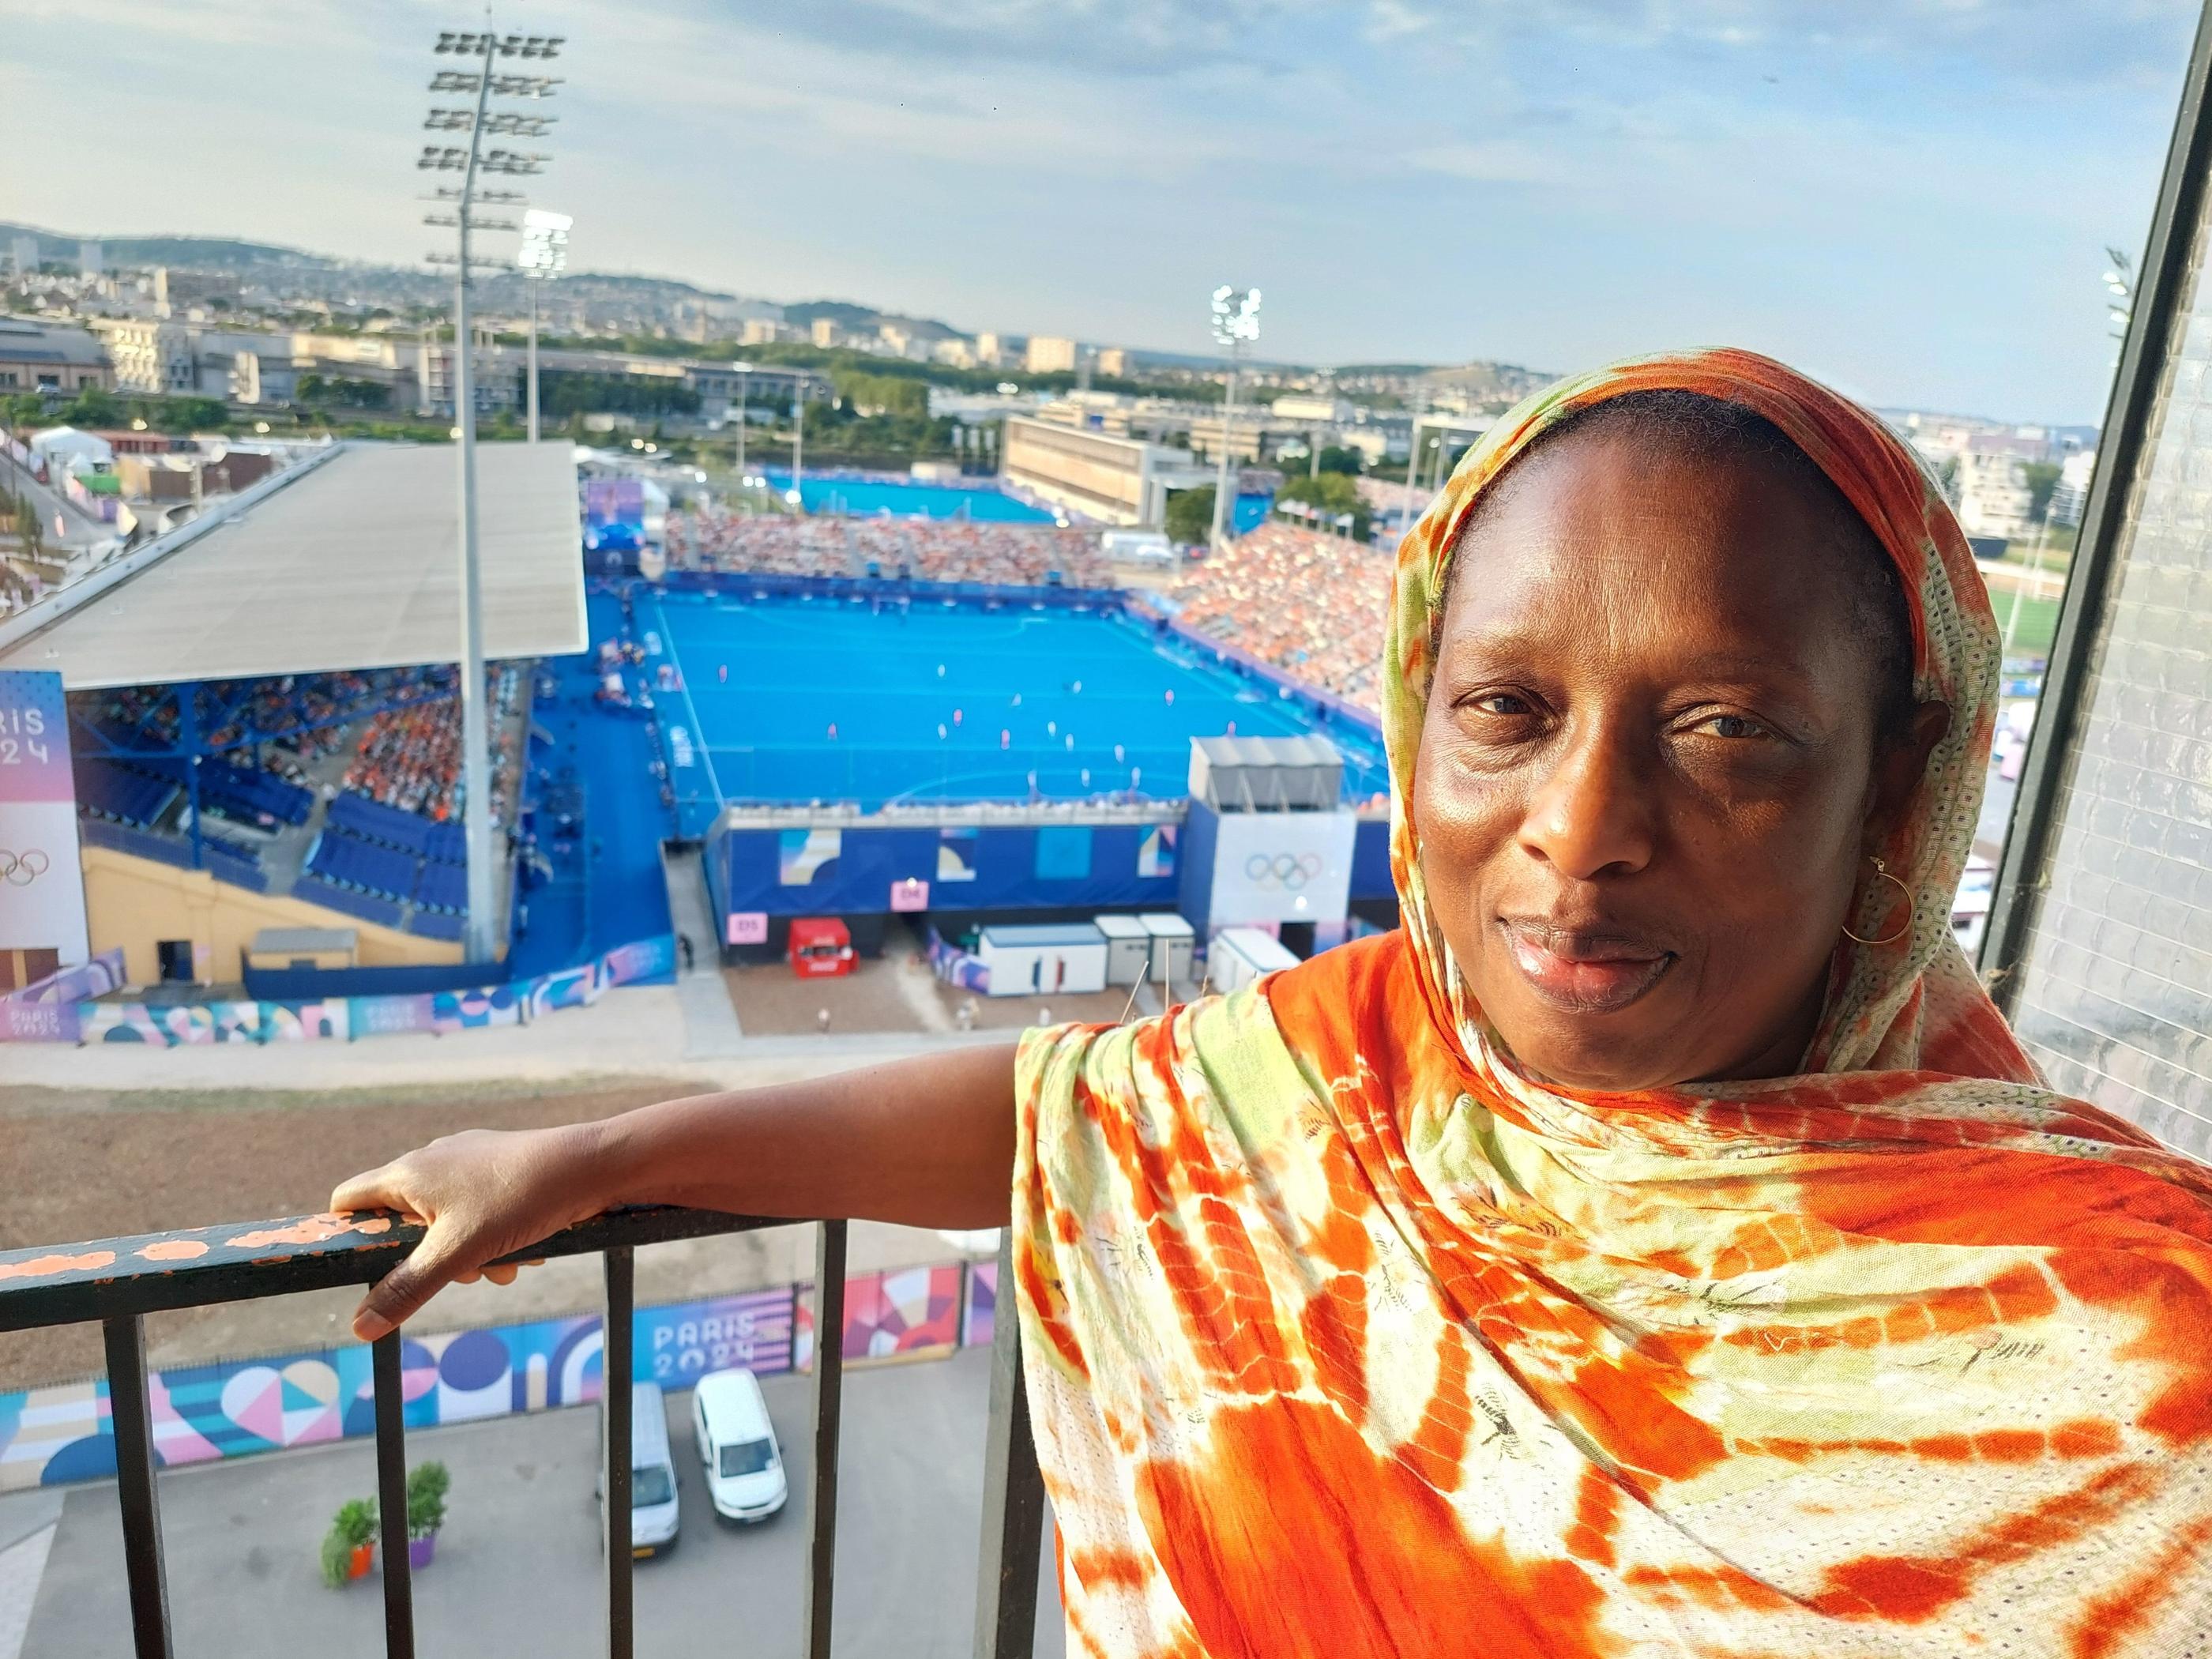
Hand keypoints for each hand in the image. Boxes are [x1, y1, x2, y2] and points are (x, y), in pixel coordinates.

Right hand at [330, 1123, 608, 1341]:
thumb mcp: (457, 1252)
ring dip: (472, 1257)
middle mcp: (432, 1162)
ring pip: (448, 1227)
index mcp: (408, 1173)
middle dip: (432, 1261)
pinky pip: (481, 1216)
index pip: (349, 1202)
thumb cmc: (520, 1199)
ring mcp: (468, 1164)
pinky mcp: (500, 1172)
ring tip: (507, 1264)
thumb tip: (359, 1326)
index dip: (352, 1237)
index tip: (372, 1269)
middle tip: (466, 1272)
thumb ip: (407, 1288)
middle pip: (405, 1225)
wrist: (592, 1166)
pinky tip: (527, 1251)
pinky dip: (497, 1239)